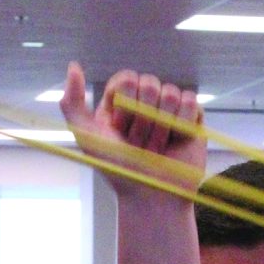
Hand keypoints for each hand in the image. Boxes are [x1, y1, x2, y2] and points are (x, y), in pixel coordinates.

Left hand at [60, 62, 204, 202]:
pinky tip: (177, 140)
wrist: (152, 198)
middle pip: (149, 83)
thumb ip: (71, 103)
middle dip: (144, 118)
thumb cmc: (119, 171)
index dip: (125, 104)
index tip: (120, 131)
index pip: (127, 79)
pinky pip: (190, 101)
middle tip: (140, 144)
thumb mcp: (86, 138)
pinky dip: (182, 124)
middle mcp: (145, 103)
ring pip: (171, 92)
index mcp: (120, 103)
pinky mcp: (192, 119)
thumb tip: (74, 65)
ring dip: (163, 125)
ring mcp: (169, 110)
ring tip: (158, 147)